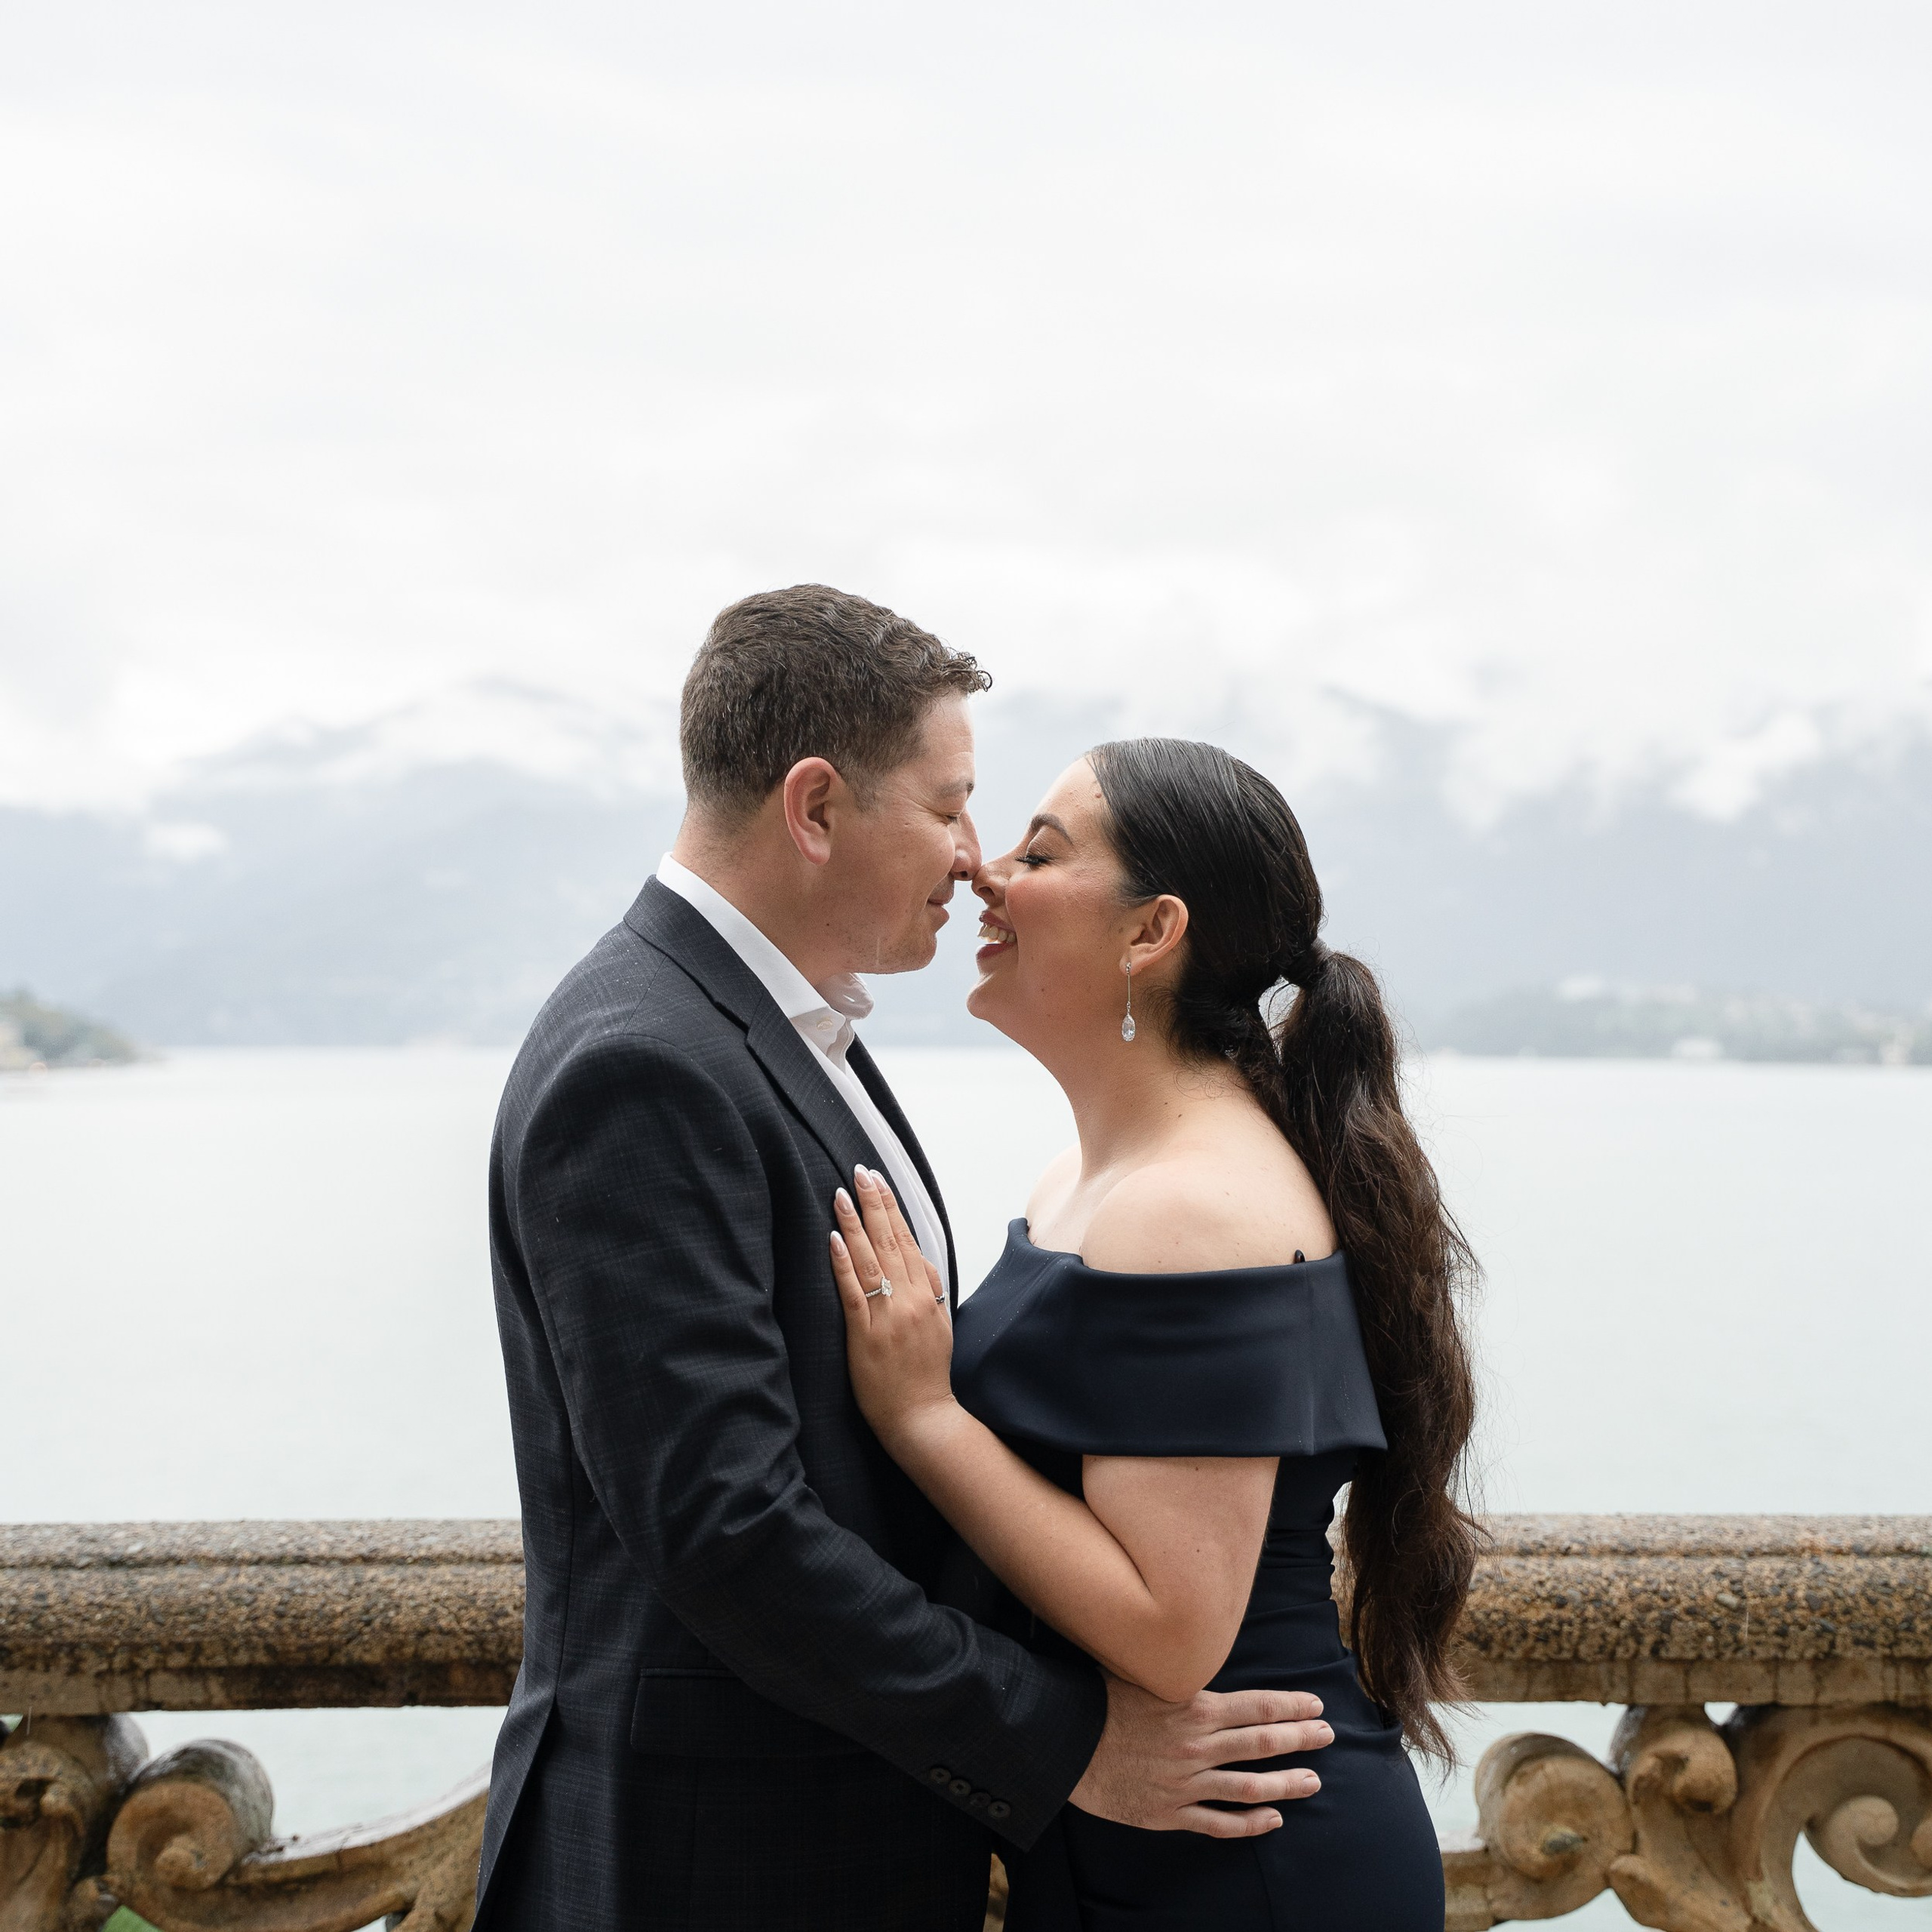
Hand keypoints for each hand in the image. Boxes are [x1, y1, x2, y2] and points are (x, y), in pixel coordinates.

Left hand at [830, 1166, 954, 1446]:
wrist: (924, 1417)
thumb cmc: (928, 1373)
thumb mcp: (940, 1325)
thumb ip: (931, 1291)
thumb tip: (920, 1260)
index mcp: (928, 1296)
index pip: (908, 1240)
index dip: (892, 1208)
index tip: (879, 1180)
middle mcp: (910, 1300)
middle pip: (890, 1241)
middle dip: (873, 1203)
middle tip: (860, 1172)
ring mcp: (888, 1317)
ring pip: (871, 1260)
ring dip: (855, 1224)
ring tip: (842, 1194)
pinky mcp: (865, 1336)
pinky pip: (853, 1294)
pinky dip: (843, 1264)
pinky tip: (833, 1240)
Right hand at [1070, 1674, 1331, 1836]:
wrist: (1063, 1744)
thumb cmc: (1098, 1699)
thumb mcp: (1139, 1671)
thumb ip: (1173, 1666)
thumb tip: (1192, 1637)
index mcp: (1192, 1706)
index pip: (1256, 1706)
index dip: (1289, 1706)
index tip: (1316, 1705)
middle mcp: (1196, 1745)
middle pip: (1261, 1744)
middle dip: (1300, 1739)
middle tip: (1328, 1736)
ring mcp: (1186, 1783)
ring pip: (1249, 1787)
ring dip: (1285, 1784)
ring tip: (1313, 1781)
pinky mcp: (1170, 1812)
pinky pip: (1219, 1823)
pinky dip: (1250, 1824)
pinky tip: (1273, 1820)